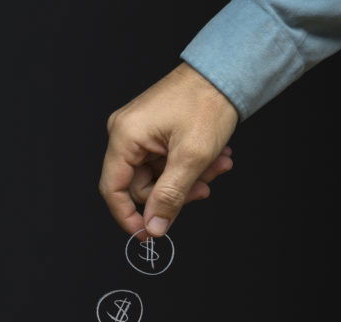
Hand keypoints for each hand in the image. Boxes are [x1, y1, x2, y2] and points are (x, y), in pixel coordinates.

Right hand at [99, 62, 238, 236]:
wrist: (226, 69)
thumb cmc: (208, 100)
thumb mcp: (191, 157)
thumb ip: (170, 197)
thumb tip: (154, 227)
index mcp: (125, 136)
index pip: (113, 190)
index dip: (129, 217)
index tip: (148, 234)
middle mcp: (125, 133)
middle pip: (140, 186)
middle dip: (175, 193)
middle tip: (204, 189)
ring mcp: (139, 132)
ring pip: (156, 176)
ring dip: (188, 179)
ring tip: (217, 167)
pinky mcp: (152, 131)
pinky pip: (163, 162)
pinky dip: (187, 166)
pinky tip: (212, 159)